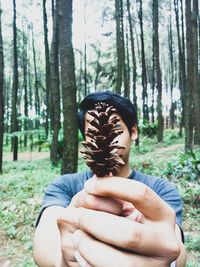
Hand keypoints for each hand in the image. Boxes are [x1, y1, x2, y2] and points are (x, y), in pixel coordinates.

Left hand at [60, 176, 179, 266]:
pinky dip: (89, 262)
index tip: (88, 185)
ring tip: (77, 236)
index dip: (112, 185)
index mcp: (164, 216)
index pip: (141, 193)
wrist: (141, 255)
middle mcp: (166, 244)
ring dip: (89, 247)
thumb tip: (89, 189)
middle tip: (77, 215)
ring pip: (118, 262)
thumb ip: (108, 195)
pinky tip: (83, 252)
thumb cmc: (126, 222)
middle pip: (129, 234)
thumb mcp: (123, 206)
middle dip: (95, 222)